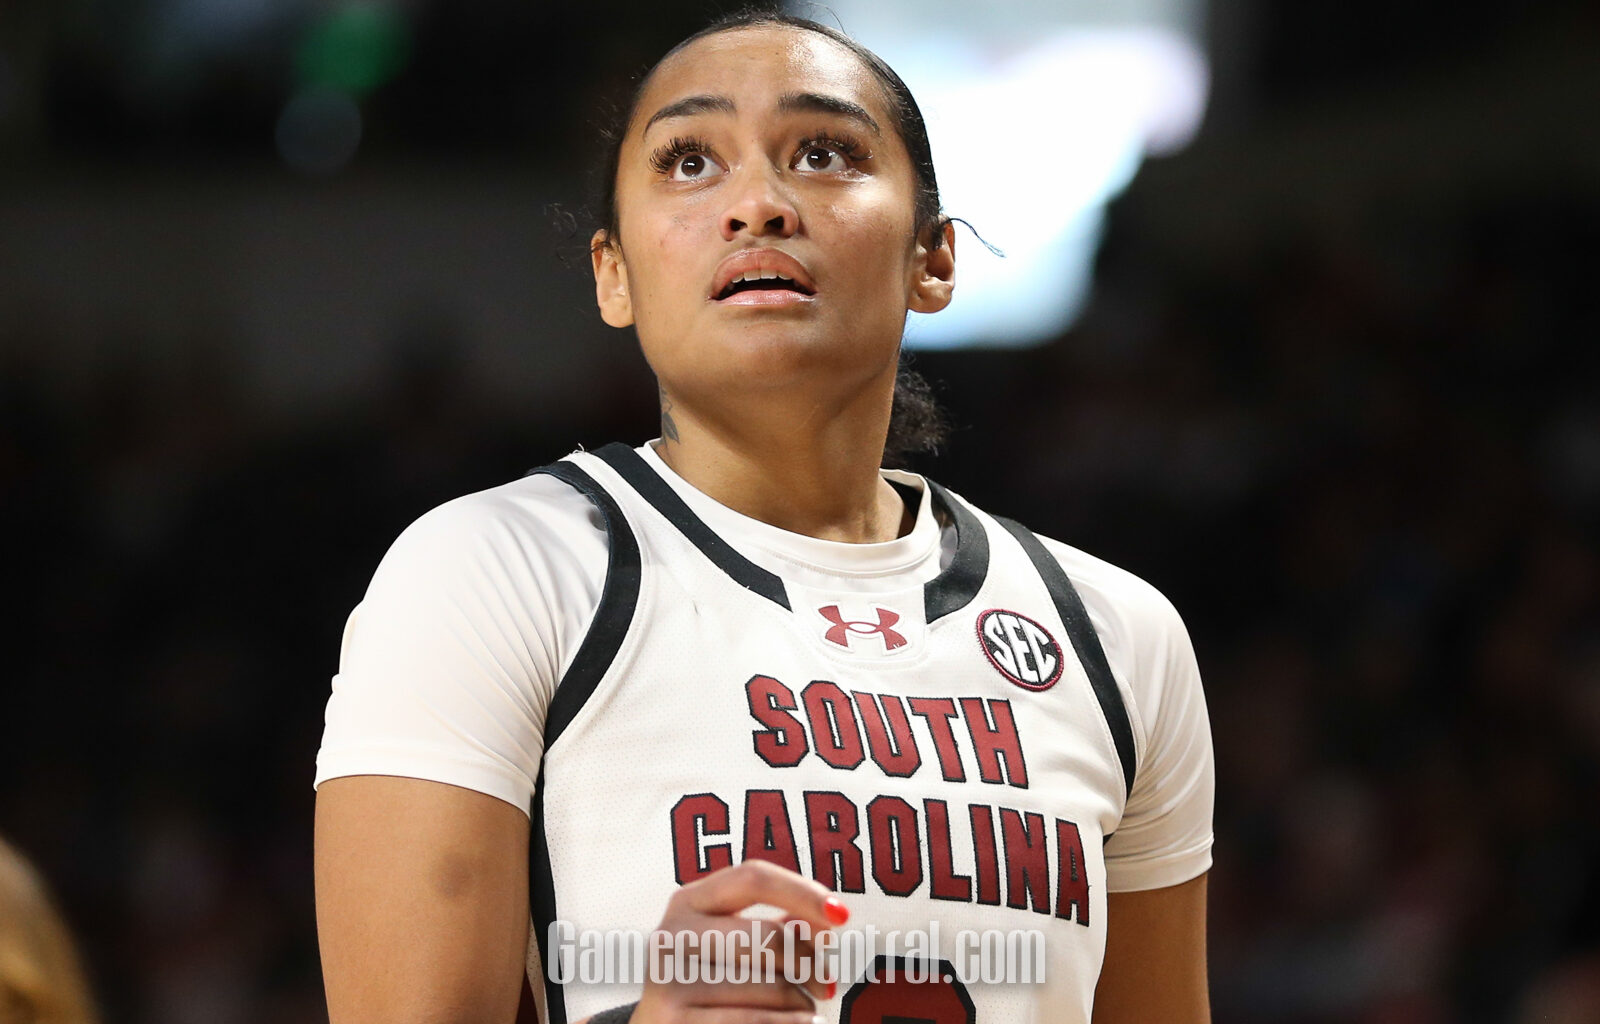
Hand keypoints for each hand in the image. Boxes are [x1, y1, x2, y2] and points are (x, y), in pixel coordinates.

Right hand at [631, 859, 849, 1023]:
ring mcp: (668, 979)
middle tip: (826, 983)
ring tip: (803, 1008)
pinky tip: (803, 1022)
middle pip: (768, 938)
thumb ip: (777, 926)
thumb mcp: (731, 944)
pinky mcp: (673, 1020)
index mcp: (688, 901)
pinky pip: (755, 1020)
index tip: (842, 915)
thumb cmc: (707, 982)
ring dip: (801, 1002)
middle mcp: (672, 934)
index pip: (753, 878)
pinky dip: (790, 1023)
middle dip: (809, 962)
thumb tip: (827, 919)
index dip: (803, 892)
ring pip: (769, 987)